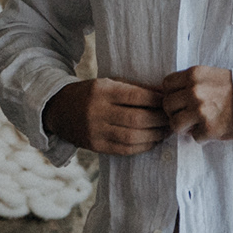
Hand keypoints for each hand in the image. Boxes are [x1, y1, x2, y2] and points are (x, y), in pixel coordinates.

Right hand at [43, 78, 167, 155]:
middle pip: (136, 119)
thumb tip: (163, 96)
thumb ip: (133, 89)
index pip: (136, 96)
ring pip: (132, 137)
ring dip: (154, 136)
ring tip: (166, 131)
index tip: (169, 102)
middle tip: (172, 119)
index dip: (156, 100)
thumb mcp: (108, 83)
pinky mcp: (96, 146)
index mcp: (102, 90)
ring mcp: (95, 131)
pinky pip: (124, 149)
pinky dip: (142, 146)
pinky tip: (153, 141)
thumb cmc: (91, 93)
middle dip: (159, 120)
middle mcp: (97, 111)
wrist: (59, 109)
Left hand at [160, 66, 232, 141]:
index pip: (166, 84)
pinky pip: (194, 137)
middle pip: (167, 105)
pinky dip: (202, 137)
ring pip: (175, 124)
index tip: (180, 99)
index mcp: (194, 75)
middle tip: (188, 115)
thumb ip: (191, 82)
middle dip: (176, 112)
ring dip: (184, 127)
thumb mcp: (211, 75)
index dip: (172, 93)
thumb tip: (171, 96)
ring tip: (196, 125)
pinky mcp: (209, 128)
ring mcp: (200, 110)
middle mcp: (194, 91)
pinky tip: (212, 130)